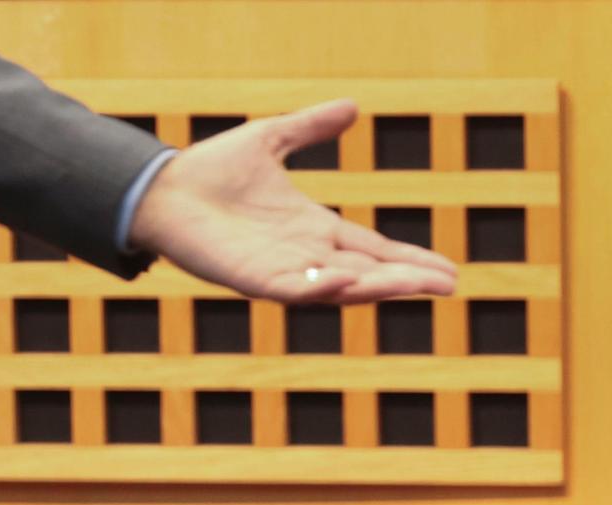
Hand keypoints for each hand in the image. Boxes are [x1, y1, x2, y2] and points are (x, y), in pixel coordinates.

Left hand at [129, 99, 457, 303]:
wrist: (162, 187)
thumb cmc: (209, 171)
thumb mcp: (271, 139)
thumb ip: (310, 128)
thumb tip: (352, 107)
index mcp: (312, 229)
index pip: (372, 249)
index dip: (407, 260)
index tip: (446, 271)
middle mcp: (303, 255)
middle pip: (367, 273)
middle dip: (407, 280)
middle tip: (449, 285)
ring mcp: (281, 270)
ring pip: (340, 287)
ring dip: (378, 287)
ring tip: (418, 286)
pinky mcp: (254, 279)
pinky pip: (296, 289)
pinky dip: (324, 288)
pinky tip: (351, 280)